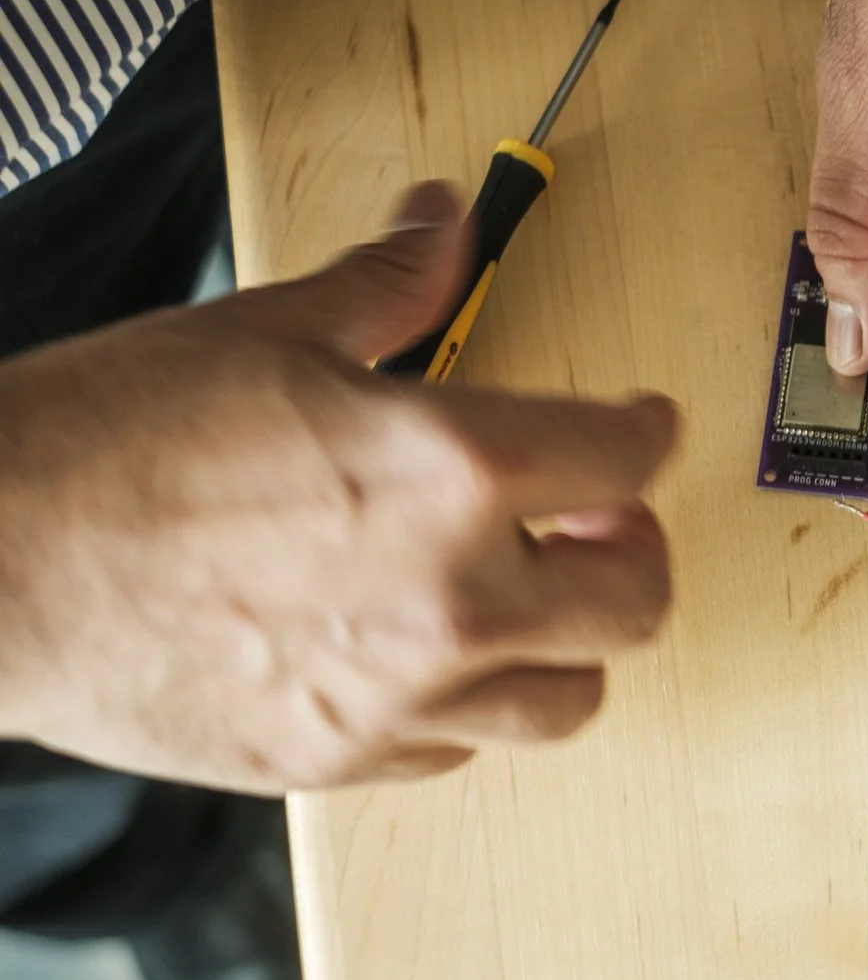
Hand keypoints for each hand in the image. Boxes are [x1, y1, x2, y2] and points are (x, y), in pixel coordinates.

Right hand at [0, 183, 679, 793]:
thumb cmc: (107, 448)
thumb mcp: (268, 330)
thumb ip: (390, 282)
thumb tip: (443, 219)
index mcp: (454, 472)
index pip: (628, 457)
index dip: (647, 430)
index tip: (642, 426)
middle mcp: (454, 597)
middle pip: (636, 599)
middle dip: (635, 549)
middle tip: (601, 519)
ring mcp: (402, 696)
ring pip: (570, 698)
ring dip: (569, 642)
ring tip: (534, 595)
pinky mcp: (340, 760)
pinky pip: (460, 748)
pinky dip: (469, 704)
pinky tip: (433, 655)